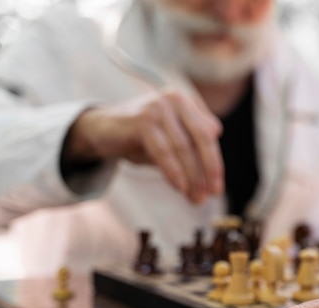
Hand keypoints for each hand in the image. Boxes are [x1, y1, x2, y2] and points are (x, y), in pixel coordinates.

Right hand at [64, 90, 222, 203]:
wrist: (101, 129)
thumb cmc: (141, 137)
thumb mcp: (171, 143)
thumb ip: (193, 154)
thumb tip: (213, 181)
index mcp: (187, 103)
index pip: (209, 135)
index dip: (215, 162)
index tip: (217, 187)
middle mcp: (175, 99)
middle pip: (201, 138)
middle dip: (209, 169)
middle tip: (212, 193)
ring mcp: (158, 107)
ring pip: (183, 147)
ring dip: (192, 176)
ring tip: (195, 197)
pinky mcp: (142, 119)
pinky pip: (163, 150)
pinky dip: (173, 171)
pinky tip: (180, 187)